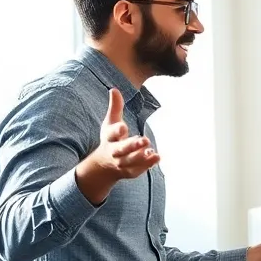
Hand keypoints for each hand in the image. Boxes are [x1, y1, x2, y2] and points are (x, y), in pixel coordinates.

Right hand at [75, 88, 160, 203]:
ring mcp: (122, 162)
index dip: (117, 130)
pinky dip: (146, 165)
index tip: (123, 127)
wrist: (104, 165)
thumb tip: (114, 89)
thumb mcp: (110, 122)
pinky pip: (138, 169)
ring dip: (141, 156)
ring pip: (130, 161)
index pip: (112, 133)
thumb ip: (115, 107)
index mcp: (109, 138)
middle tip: (145, 139)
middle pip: (122, 149)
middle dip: (133, 145)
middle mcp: (114, 151)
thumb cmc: (110, 139)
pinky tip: (157, 157)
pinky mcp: (130, 171)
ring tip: (151, 149)